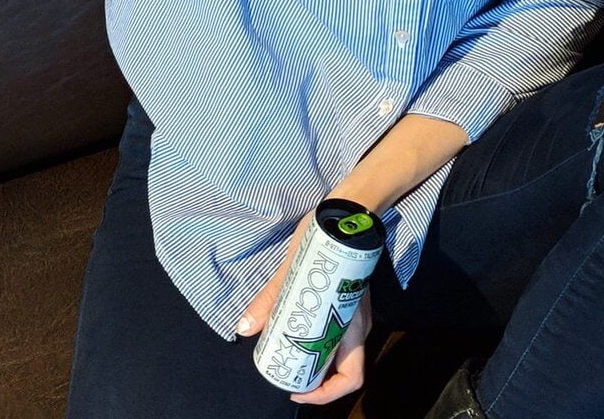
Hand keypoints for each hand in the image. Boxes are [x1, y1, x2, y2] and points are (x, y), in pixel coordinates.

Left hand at [237, 210, 372, 405]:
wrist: (349, 209)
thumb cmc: (325, 238)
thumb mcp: (293, 269)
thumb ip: (270, 299)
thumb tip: (244, 329)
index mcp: (353, 322)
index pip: (351, 376)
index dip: (324, 394)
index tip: (296, 391)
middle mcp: (359, 323)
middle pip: (347, 370)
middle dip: (318, 382)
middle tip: (290, 376)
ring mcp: (357, 311)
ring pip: (344, 353)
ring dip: (319, 362)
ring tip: (290, 355)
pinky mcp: (351, 298)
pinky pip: (341, 332)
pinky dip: (322, 342)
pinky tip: (300, 331)